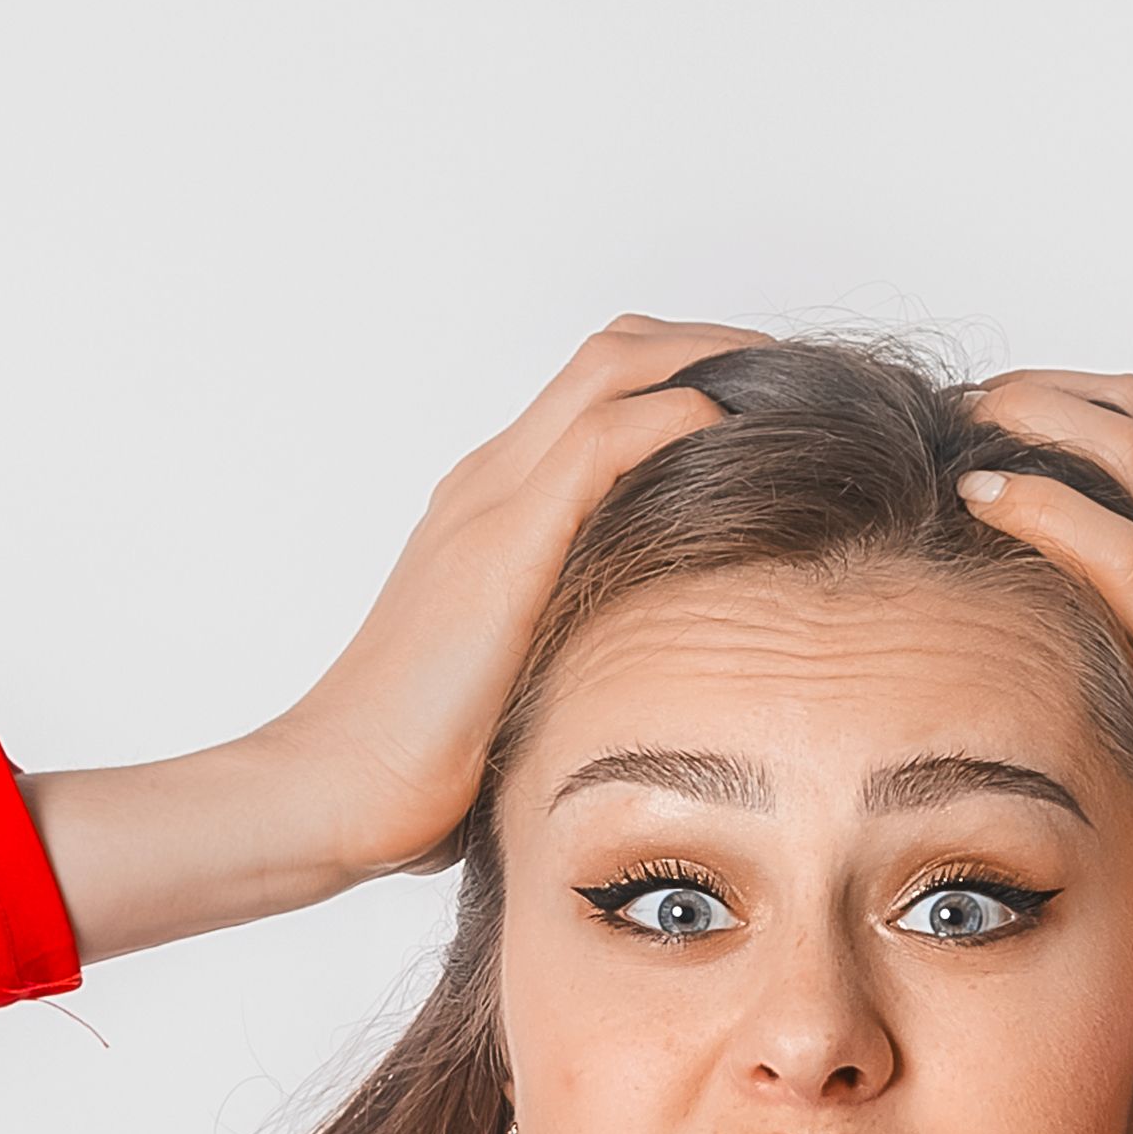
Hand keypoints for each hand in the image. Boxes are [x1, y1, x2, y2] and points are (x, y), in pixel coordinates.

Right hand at [26, 319, 757, 963]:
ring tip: (787, 384)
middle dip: (710, 347)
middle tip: (794, 374)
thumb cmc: (423, 764)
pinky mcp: (501, 544)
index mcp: (493, 511)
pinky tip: (733, 433)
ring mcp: (489, 504)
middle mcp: (488, 485)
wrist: (338, 786)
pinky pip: (602, 441)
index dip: (682, 377)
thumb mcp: (529, 682)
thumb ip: (578, 647)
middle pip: (610, 357)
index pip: (596, 397)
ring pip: (610, 372)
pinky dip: (675, 418)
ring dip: (708, 362)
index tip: (766, 404)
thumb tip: (656, 675)